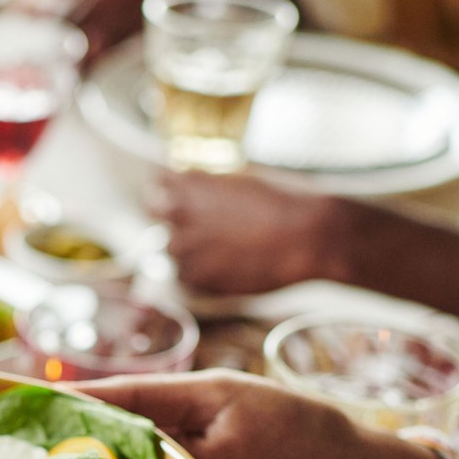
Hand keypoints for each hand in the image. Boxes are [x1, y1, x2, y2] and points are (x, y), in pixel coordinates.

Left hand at [158, 171, 349, 295]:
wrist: (302, 237)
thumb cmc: (278, 204)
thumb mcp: (237, 181)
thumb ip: (205, 188)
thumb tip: (187, 189)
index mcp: (188, 186)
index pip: (156, 192)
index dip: (166, 199)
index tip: (176, 204)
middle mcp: (178, 215)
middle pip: (159, 223)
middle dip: (179, 226)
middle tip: (208, 231)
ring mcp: (184, 249)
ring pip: (174, 253)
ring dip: (191, 252)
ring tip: (226, 250)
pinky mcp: (195, 278)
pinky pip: (188, 277)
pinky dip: (203, 274)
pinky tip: (230, 266)